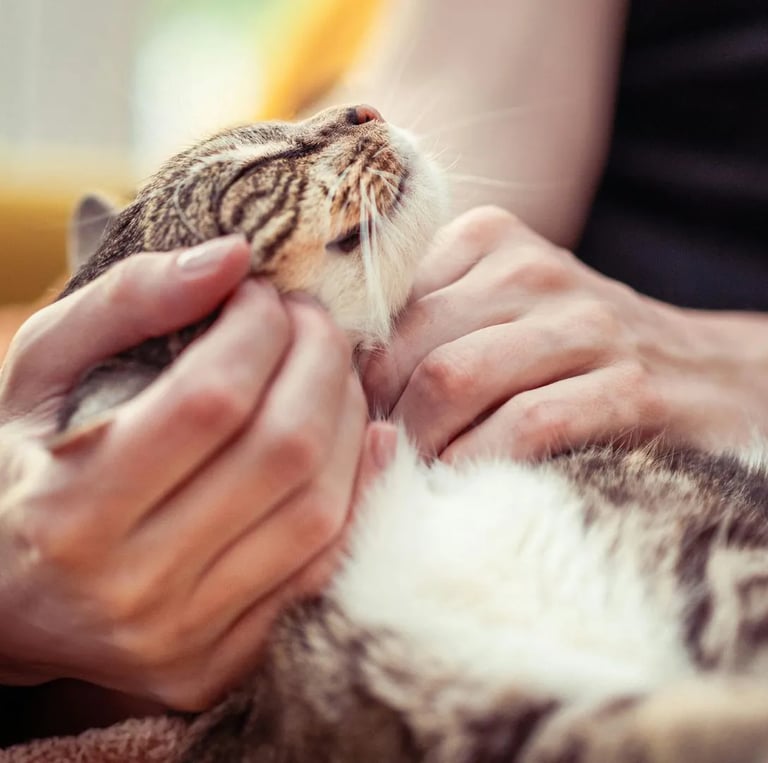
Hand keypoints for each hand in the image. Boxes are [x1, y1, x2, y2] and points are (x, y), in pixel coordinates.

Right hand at [0, 236, 395, 710]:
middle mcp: (131, 585)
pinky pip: (326, 566)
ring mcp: (186, 636)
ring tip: (332, 373)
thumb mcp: (43, 368)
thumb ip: (128, 300)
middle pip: (281, 450)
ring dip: (348, 419)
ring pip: (319, 508)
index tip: (265, 297)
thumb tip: (235, 255)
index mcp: (70, 506)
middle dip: (319, 362)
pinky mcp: (223, 661)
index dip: (260, 331)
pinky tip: (363, 438)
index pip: (211, 399)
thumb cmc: (23, 463)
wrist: (4, 595)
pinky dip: (360, 491)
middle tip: (313, 324)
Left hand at [362, 207, 767, 460]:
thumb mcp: (499, 308)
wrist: (704, 374)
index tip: (349, 412)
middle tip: (374, 457)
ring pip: (455, 379)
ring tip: (413, 473)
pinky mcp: (629, 387)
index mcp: (488, 240)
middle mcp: (534, 269)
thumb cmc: (571, 350)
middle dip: (380, 414)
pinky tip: (466, 483)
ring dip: (420, 443)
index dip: (353, 368)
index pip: (383, 302)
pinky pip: (524, 426)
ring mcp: (587, 324)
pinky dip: (479, 461)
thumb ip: (425, 320)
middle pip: (412, 345)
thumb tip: (334, 369)